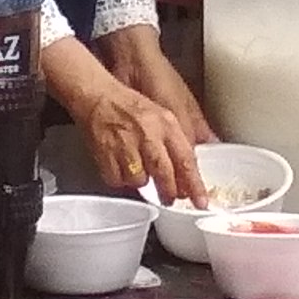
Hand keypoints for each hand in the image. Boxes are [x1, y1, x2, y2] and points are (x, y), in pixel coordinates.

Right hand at [52, 31, 211, 200]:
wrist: (98, 97)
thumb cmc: (130, 105)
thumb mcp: (163, 115)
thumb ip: (179, 139)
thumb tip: (195, 161)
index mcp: (165, 124)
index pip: (185, 159)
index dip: (194, 184)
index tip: (200, 201)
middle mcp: (148, 135)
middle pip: (164, 174)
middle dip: (169, 191)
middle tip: (170, 198)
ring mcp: (126, 147)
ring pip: (140, 181)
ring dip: (141, 181)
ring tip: (137, 166)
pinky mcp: (106, 156)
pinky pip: (118, 181)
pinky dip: (121, 179)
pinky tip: (121, 165)